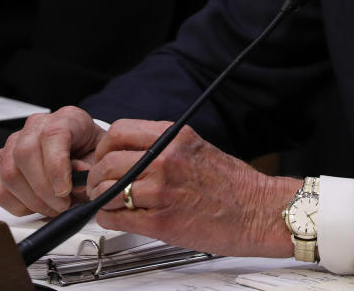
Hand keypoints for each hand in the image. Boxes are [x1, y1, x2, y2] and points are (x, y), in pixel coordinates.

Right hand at [0, 106, 105, 216]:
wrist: (82, 154)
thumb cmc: (91, 155)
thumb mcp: (100, 159)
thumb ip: (91, 168)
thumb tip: (76, 182)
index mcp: (67, 118)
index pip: (53, 134)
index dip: (56, 165)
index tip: (64, 191)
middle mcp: (37, 125)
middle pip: (25, 154)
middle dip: (43, 189)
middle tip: (62, 206)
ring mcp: (15, 141)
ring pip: (9, 173)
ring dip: (31, 200)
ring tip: (52, 208)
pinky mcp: (1, 160)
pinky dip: (15, 205)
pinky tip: (34, 207)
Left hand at [87, 119, 299, 257]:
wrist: (257, 212)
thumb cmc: (233, 185)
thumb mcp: (197, 148)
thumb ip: (163, 147)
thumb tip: (130, 153)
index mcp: (175, 137)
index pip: (119, 131)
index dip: (104, 147)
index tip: (105, 157)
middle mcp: (166, 160)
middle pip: (106, 163)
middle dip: (96, 176)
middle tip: (100, 185)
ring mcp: (161, 191)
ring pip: (106, 191)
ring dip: (102, 199)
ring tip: (111, 204)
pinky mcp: (160, 222)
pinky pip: (115, 218)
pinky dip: (110, 219)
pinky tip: (120, 218)